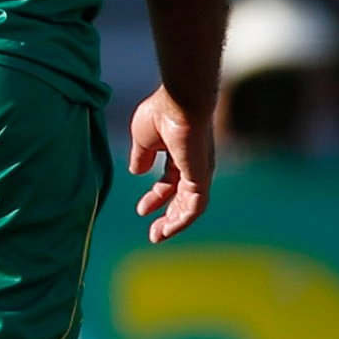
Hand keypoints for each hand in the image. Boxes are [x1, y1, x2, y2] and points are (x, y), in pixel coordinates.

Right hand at [129, 88, 213, 242]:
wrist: (180, 101)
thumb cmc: (161, 112)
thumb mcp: (143, 139)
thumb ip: (141, 156)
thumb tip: (136, 172)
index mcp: (181, 155)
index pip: (170, 182)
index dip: (156, 197)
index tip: (141, 210)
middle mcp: (194, 165)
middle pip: (182, 197)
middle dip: (168, 216)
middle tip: (154, 233)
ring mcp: (200, 171)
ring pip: (190, 206)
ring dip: (175, 223)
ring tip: (158, 236)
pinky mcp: (201, 176)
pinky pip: (195, 205)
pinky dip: (183, 219)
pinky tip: (169, 228)